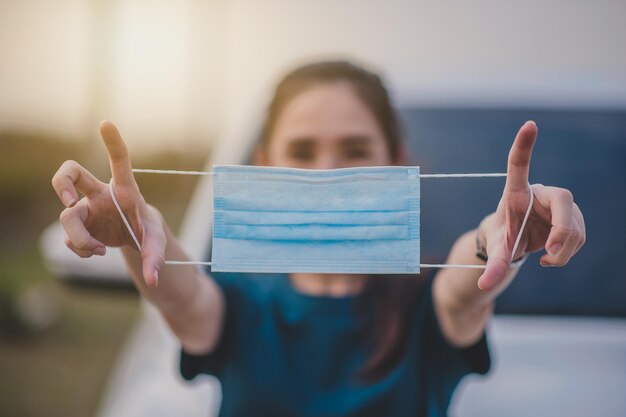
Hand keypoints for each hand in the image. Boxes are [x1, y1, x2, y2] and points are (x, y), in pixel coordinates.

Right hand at [51, 121, 164, 286]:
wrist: (135, 237)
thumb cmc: (148, 228)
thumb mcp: (157, 241)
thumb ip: (156, 257)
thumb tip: (153, 279)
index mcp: (124, 189)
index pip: (119, 162)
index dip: (112, 143)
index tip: (106, 123)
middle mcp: (99, 193)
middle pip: (70, 172)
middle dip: (61, 182)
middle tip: (69, 201)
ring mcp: (85, 207)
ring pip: (67, 217)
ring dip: (79, 239)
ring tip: (99, 251)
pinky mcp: (78, 224)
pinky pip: (69, 237)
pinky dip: (80, 248)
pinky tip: (96, 252)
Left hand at [477, 121, 585, 290]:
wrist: (514, 241)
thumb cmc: (501, 237)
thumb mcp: (497, 250)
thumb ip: (494, 265)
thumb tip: (484, 287)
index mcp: (516, 192)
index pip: (518, 165)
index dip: (524, 145)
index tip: (529, 125)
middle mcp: (541, 192)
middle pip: (565, 201)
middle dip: (563, 231)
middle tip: (550, 256)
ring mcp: (559, 204)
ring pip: (576, 225)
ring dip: (565, 250)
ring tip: (545, 259)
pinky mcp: (573, 217)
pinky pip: (581, 236)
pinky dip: (569, 252)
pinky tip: (553, 256)